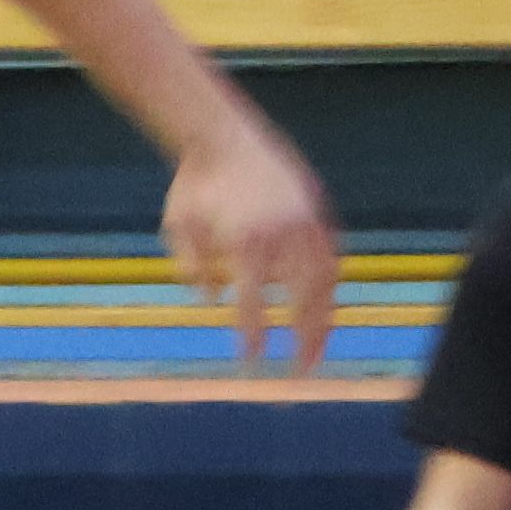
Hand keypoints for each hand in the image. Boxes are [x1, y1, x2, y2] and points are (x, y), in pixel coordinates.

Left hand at [162, 121, 337, 365]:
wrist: (225, 134)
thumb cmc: (195, 185)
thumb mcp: (178, 226)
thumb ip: (190, 267)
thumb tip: (209, 299)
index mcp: (246, 241)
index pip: (252, 304)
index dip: (251, 335)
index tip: (249, 361)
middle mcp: (283, 234)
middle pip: (302, 301)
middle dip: (302, 343)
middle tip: (295, 375)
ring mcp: (306, 221)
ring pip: (326, 283)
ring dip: (324, 321)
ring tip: (316, 353)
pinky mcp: (317, 212)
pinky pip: (332, 258)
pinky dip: (331, 287)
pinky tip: (325, 311)